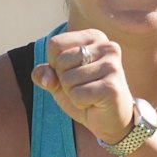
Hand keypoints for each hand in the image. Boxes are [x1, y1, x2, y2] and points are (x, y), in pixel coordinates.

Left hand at [31, 29, 134, 143]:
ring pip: (67, 79)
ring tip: (90, 94)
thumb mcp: (59, 80)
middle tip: (83, 86)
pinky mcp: (111, 87)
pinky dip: (80, 103)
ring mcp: (112, 66)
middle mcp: (107, 46)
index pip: (55, 44)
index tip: (72, 72)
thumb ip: (45, 73)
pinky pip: (77, 94)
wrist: (111, 119)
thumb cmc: (86, 94)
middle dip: (64, 80)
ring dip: (72, 93)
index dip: (54, 64)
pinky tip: (94, 102)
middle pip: (60, 61)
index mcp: (94, 37)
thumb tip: (45, 78)